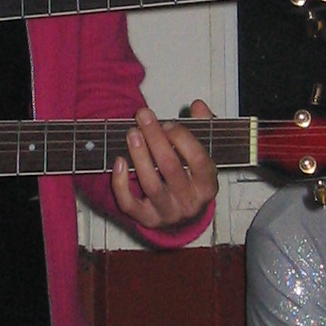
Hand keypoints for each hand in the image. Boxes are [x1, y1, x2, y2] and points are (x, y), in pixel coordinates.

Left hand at [109, 102, 217, 229]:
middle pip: (170, 168)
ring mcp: (167, 212)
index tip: (168, 123)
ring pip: (151, 184)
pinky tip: (118, 161)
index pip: (198, 159)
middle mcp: (189, 201)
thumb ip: (203, 126)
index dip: (182, 138)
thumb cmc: (192, 177)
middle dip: (155, 138)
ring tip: (132, 133)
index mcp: (207, 184)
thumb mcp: (203, 153)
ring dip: (139, 156)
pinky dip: (121, 183)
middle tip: (143, 117)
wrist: (184, 214)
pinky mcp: (146, 219)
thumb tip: (198, 106)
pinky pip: (130, 204)